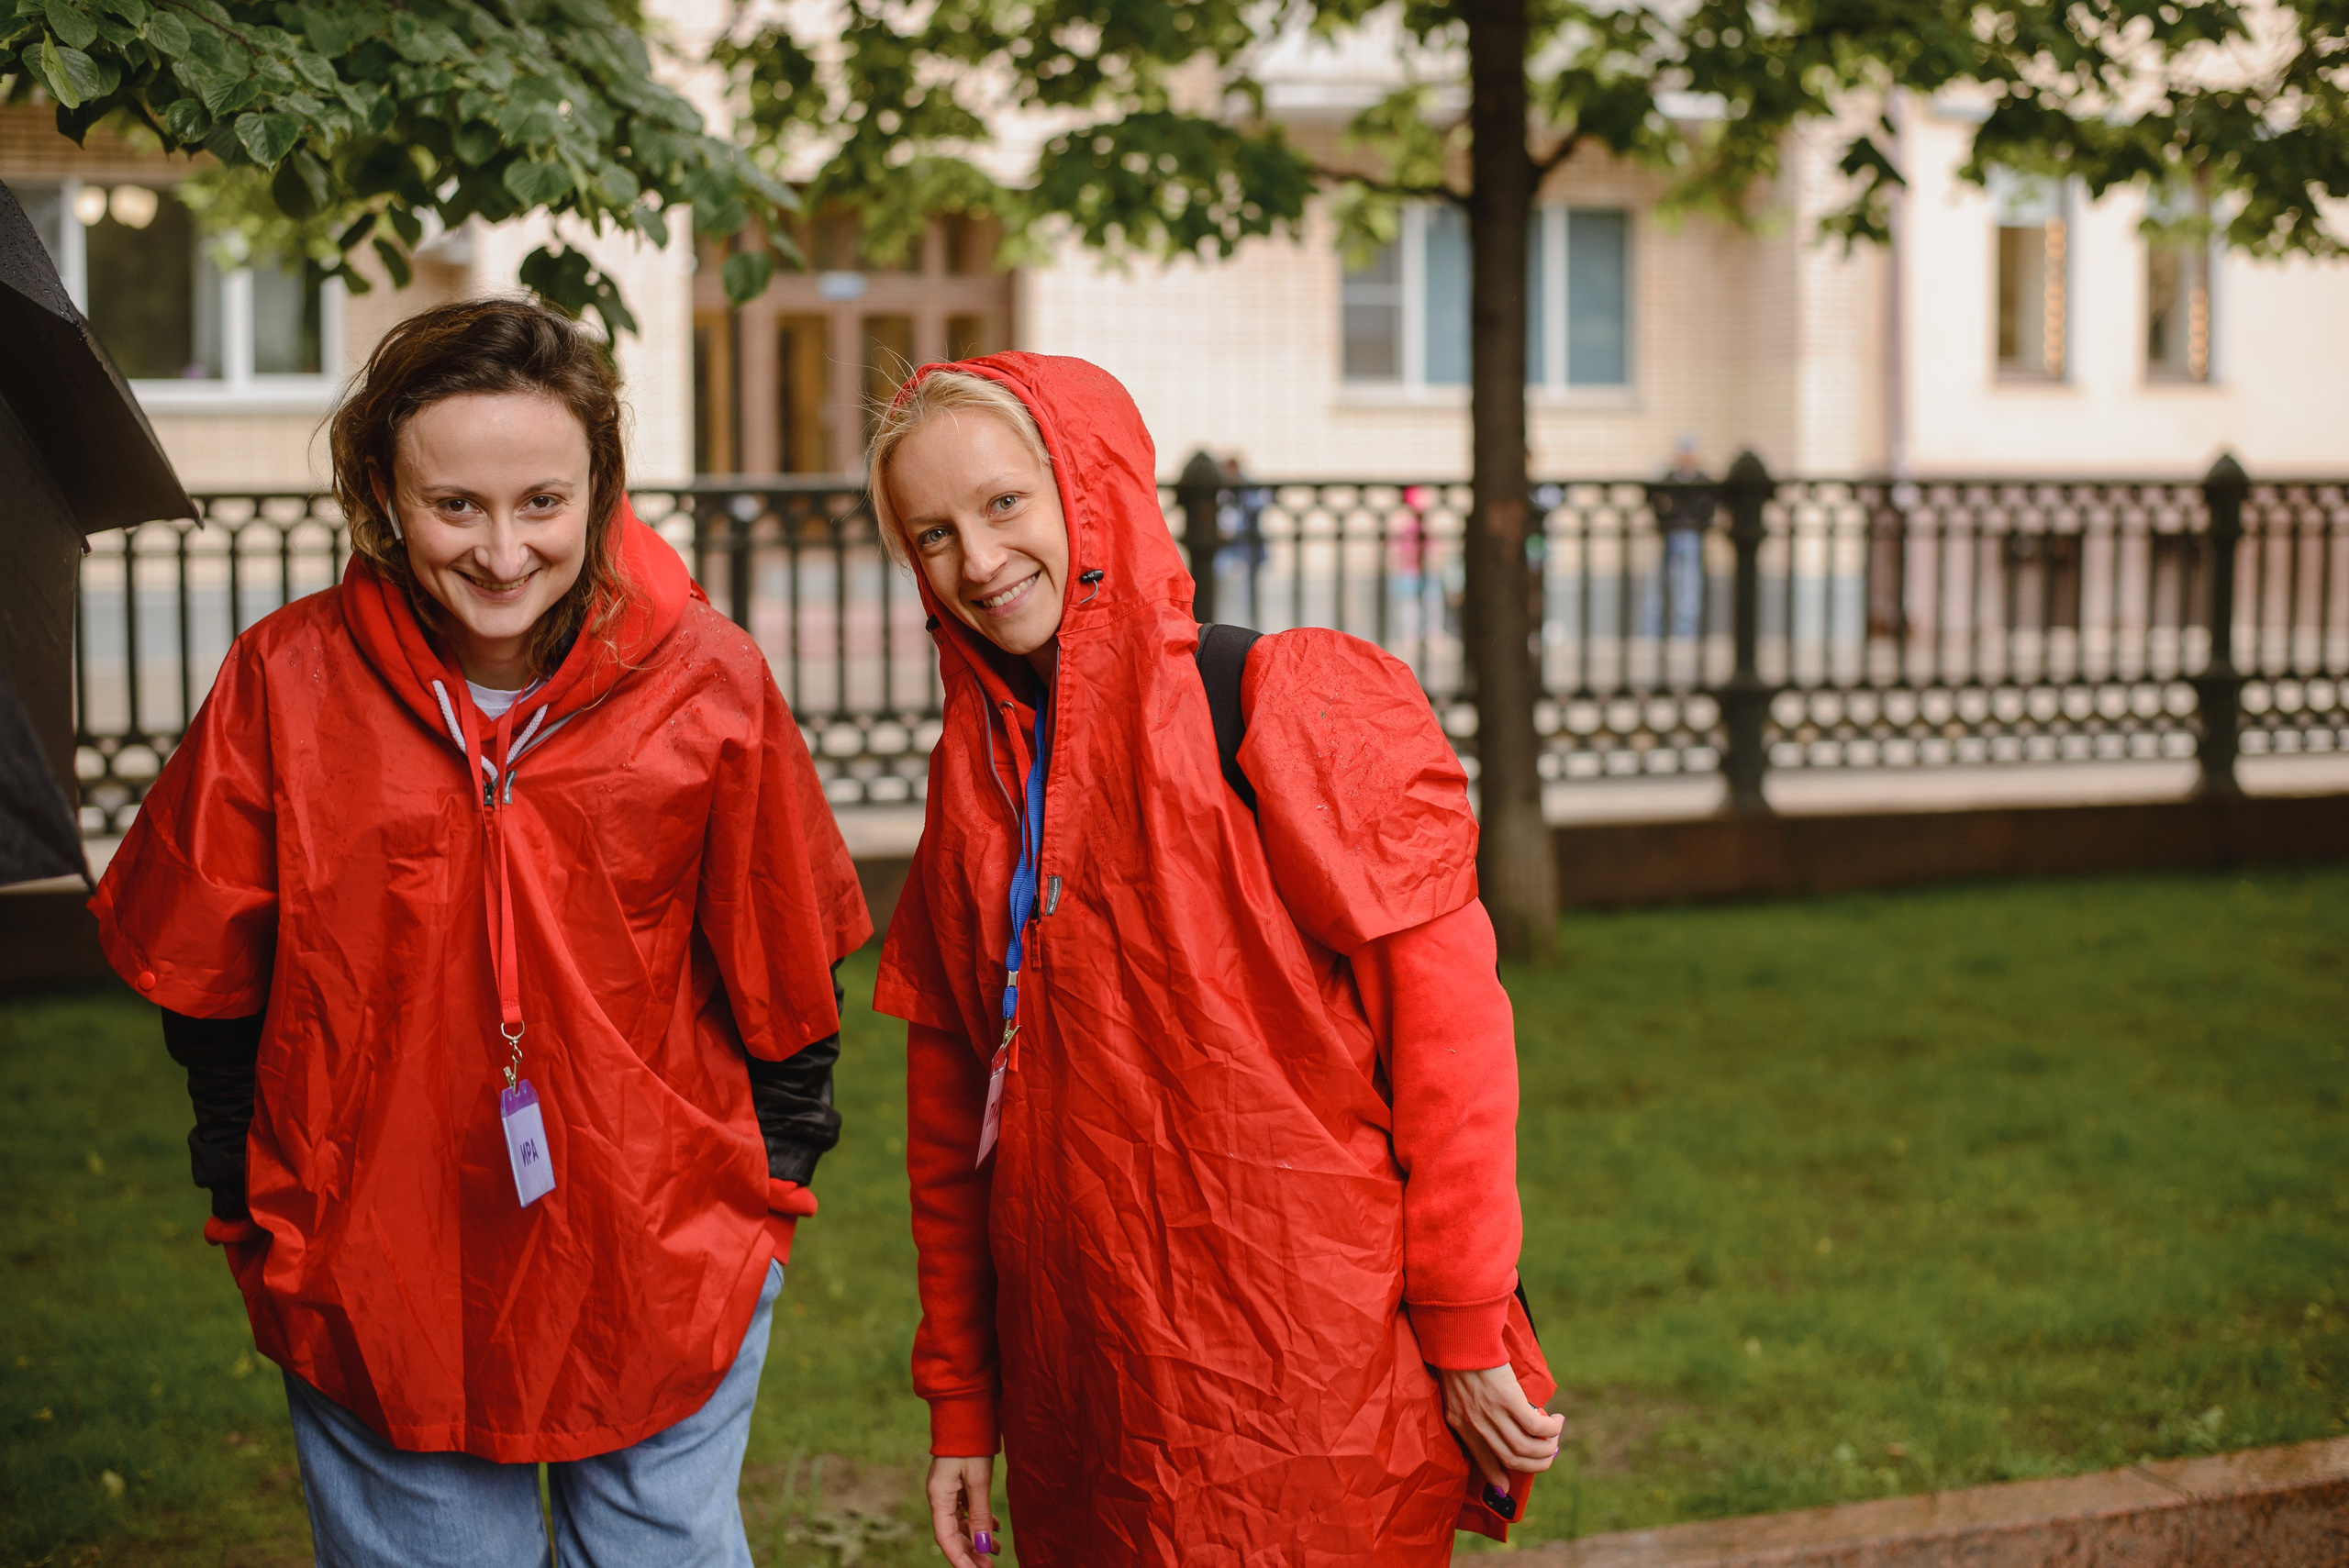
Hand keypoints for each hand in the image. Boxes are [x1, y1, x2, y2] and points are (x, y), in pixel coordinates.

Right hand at [925, 1455, 997, 1566]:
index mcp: (939, 1497)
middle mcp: (940, 1497)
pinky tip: (995, 1527)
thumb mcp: (978, 1481)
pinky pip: (966, 1509)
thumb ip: (979, 1514)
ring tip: (997, 1549)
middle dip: (971, 1552)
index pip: (945, 1538)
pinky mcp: (958, 1484)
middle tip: (990, 1565)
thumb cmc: (970, 1444)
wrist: (967, 1417)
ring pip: (961, 1523)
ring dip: (977, 1537)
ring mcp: (948, 1490)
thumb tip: (982, 1546)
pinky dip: (980, 1520)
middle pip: (953, 1533)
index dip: (959, 1558)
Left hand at [1438, 1364, 1564, 1489]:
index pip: (1480, 1459)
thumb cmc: (1459, 1356)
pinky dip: (1550, 1429)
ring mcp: (1492, 1414)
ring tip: (1555, 1436)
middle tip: (1548, 1454)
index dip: (1496, 1476)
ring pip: (1526, 1449)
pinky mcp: (1508, 1400)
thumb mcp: (1456, 1390)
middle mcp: (1476, 1424)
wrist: (1458, 1335)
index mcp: (1460, 1423)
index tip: (1506, 1486)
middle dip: (1535, 1464)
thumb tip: (1491, 1417)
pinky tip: (1556, 1421)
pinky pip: (1536, 1426)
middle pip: (1511, 1460)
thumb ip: (1469, 1408)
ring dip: (1547, 1448)